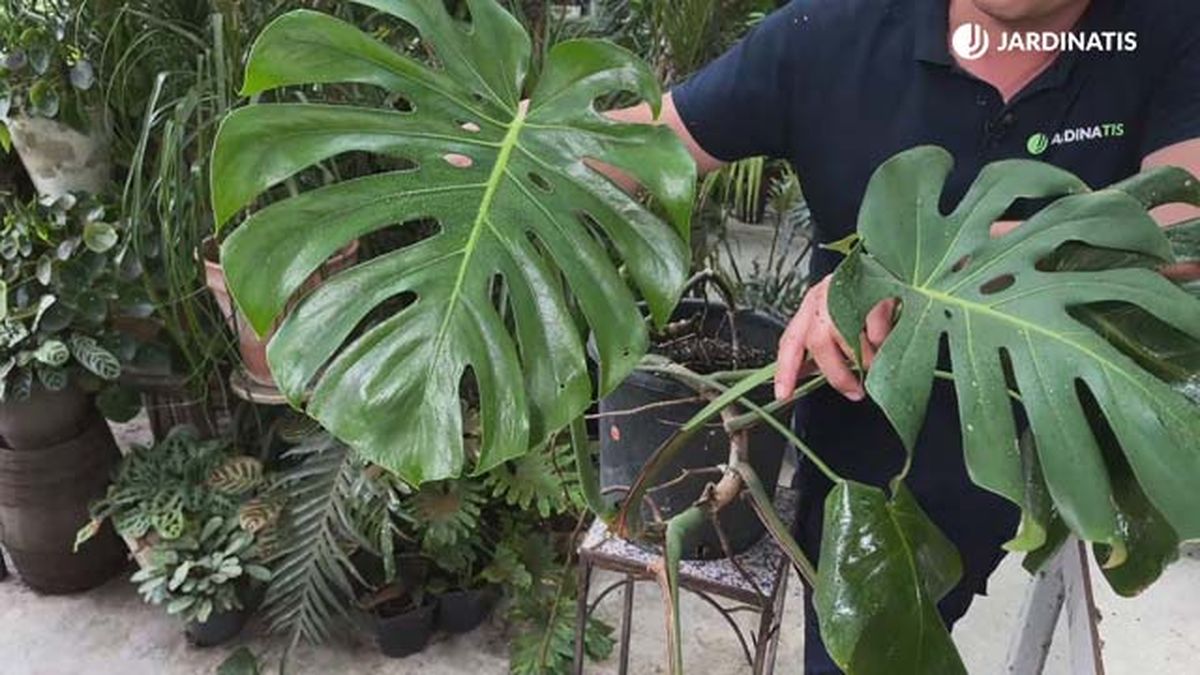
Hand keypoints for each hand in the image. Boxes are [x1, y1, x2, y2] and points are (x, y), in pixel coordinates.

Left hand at [774, 276, 896, 401]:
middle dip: (836, 374)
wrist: (894, 262)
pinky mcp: (874, 291)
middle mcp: (824, 298)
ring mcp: (847, 292)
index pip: (791, 341)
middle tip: (854, 391)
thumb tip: (806, 374)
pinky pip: (876, 332)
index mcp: (810, 307)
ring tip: (876, 363)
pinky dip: (882, 344)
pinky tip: (888, 340)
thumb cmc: (862, 297)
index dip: (785, 370)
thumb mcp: (835, 319)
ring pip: (848, 339)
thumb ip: (823, 347)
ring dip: (865, 360)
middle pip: (818, 342)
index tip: (784, 394)